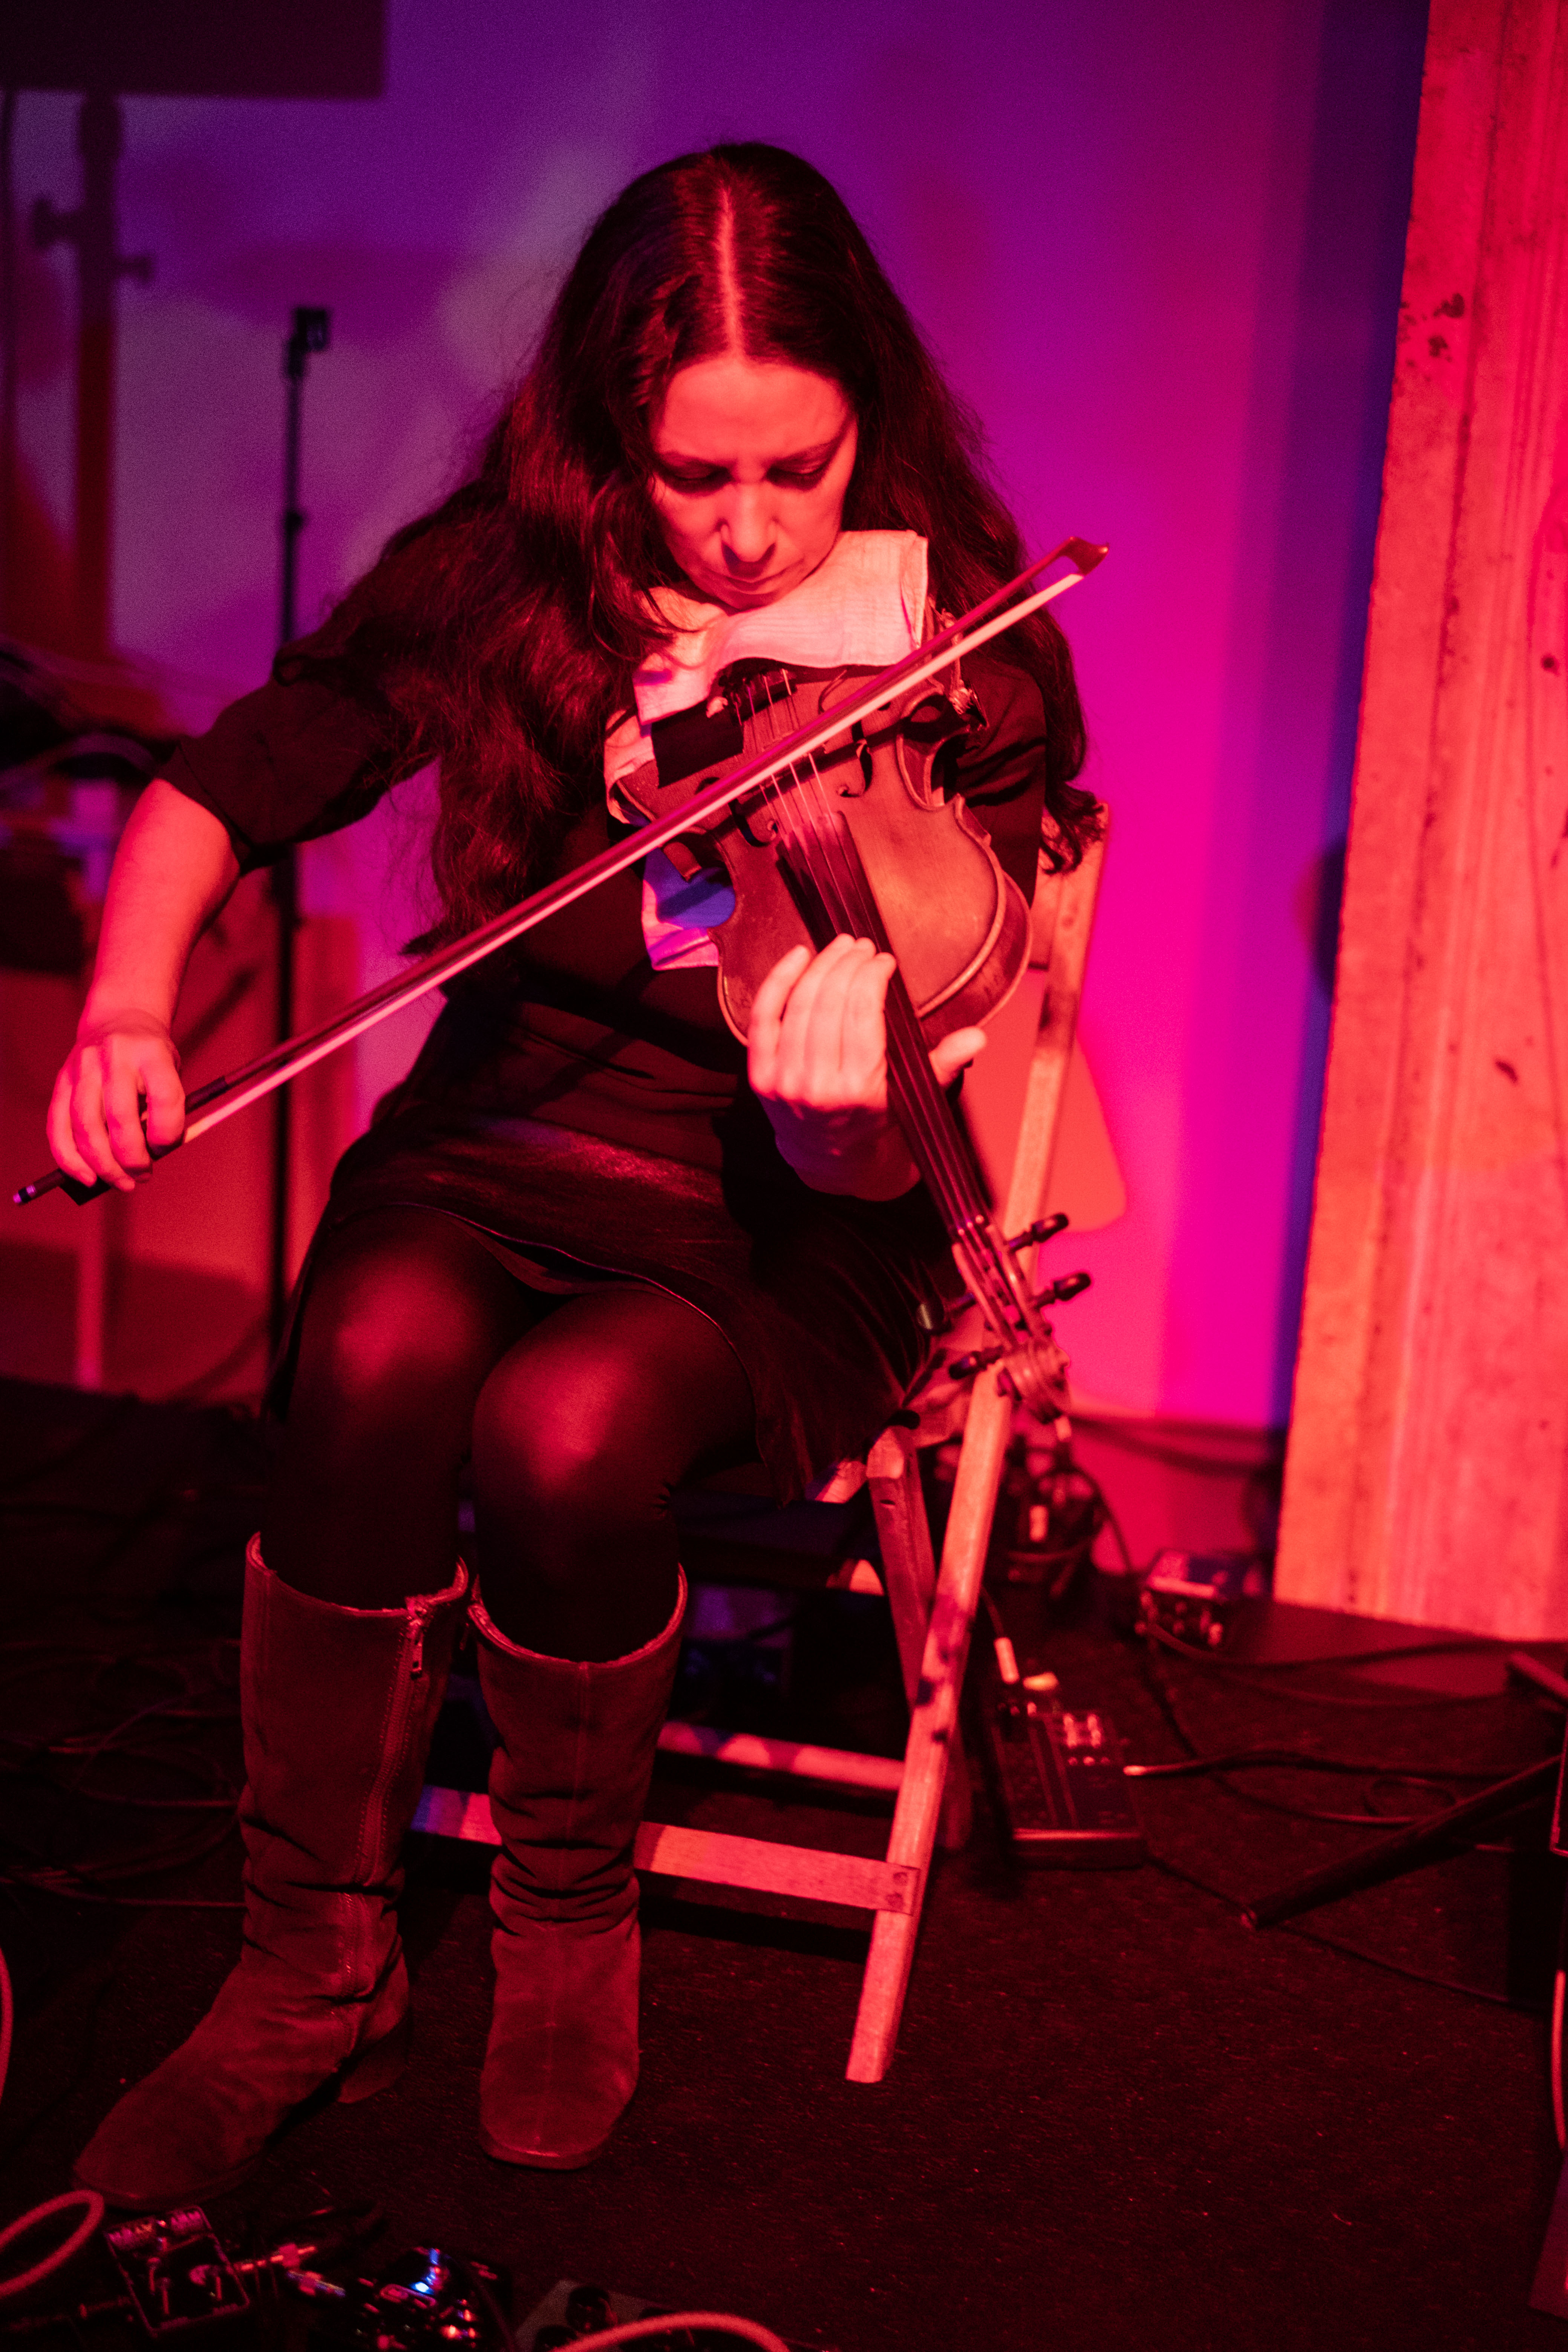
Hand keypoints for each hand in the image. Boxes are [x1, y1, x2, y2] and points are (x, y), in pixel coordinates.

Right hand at [47, 1011, 185, 1194]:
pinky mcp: (61, 1081)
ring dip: (103, 1164)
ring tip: (121, 1182)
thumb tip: (152, 1159)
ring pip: (86, 1127)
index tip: (166, 1149)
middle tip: (143, 1177)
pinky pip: (58, 1127)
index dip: (168, 1134)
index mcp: (152, 1054)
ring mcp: (83, 1068)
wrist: (120, 1020)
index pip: (165, 1099)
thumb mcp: (171, 1074)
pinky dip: (70, 1158)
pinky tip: (86, 1176)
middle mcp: (115, 1057)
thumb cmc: (151, 1059)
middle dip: (132, 1159)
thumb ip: (167, 1112)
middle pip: (120, 1118)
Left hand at [747, 935, 985, 1198]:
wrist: (826, 1156)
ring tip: (839, 948)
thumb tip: (976, 1038)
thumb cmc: (874, 1117)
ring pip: (800, 1006)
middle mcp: (819, 1087)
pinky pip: (764, 1018)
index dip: (872, 977)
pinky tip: (798, 958)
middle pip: (830, 1004)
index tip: (884, 961)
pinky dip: (778, 982)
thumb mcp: (913, 1097)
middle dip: (848, 965)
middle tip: (862, 947)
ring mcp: (786, 1082)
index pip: (863, 1015)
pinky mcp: (761, 1077)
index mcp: (860, 1090)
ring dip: (821, 967)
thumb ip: (943, 1064)